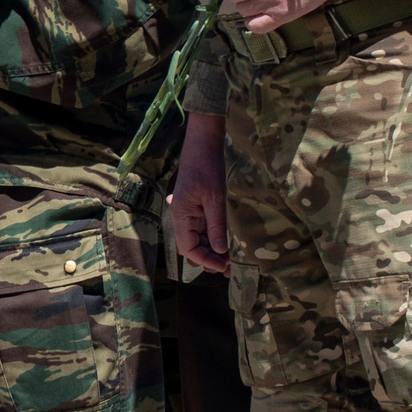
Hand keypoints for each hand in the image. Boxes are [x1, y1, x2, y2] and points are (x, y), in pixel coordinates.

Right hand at [173, 115, 229, 272]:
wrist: (204, 143)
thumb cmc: (207, 167)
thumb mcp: (215, 198)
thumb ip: (216, 226)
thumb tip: (221, 251)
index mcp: (181, 215)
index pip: (189, 249)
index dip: (205, 260)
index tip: (224, 266)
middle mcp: (181, 217)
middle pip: (192, 247)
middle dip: (209, 259)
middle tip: (230, 268)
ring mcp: (188, 213)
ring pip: (198, 240)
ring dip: (212, 251)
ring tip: (231, 261)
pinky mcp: (196, 208)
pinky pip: (202, 229)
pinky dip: (213, 238)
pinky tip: (226, 245)